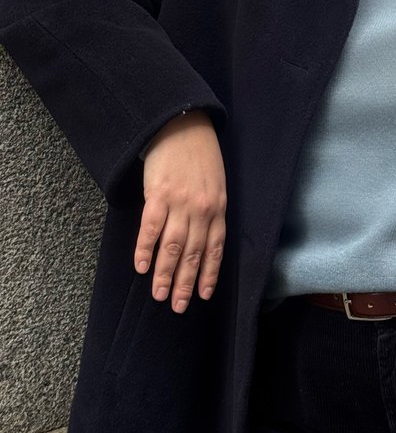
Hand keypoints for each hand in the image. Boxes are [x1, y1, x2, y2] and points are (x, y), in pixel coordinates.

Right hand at [134, 111, 226, 312]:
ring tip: (159, 295)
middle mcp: (202, 209)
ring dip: (165, 274)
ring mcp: (180, 203)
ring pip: (173, 247)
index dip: (208, 273)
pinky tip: (140, 266)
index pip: (215, 248)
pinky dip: (145, 250)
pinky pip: (151, 229)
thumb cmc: (200, 155)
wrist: (183, 125)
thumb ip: (211, 209)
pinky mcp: (159, 194)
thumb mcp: (216, 182)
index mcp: (218, 207)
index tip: (202, 295)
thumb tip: (202, 237)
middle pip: (193, 253)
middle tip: (178, 306)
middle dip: (186, 283)